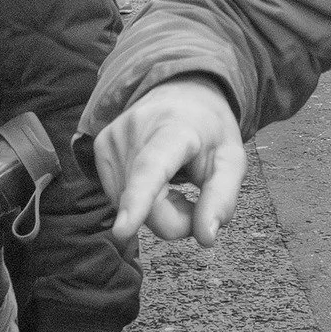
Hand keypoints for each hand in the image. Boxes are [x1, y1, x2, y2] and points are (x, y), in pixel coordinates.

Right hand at [94, 76, 245, 244]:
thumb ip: (222, 199)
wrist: (182, 93)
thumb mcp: (231, 159)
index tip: (122, 230)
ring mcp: (111, 138)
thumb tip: (206, 238)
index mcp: (174, 128)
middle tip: (197, 203)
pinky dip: (141, 202)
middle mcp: (135, 129)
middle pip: (149, 206)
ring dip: (158, 210)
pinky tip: (155, 181)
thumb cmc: (209, 130)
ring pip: (131, 208)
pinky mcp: (99, 148)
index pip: (152, 168)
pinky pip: (118, 199)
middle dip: (177, 218)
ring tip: (174, 181)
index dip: (138, 201)